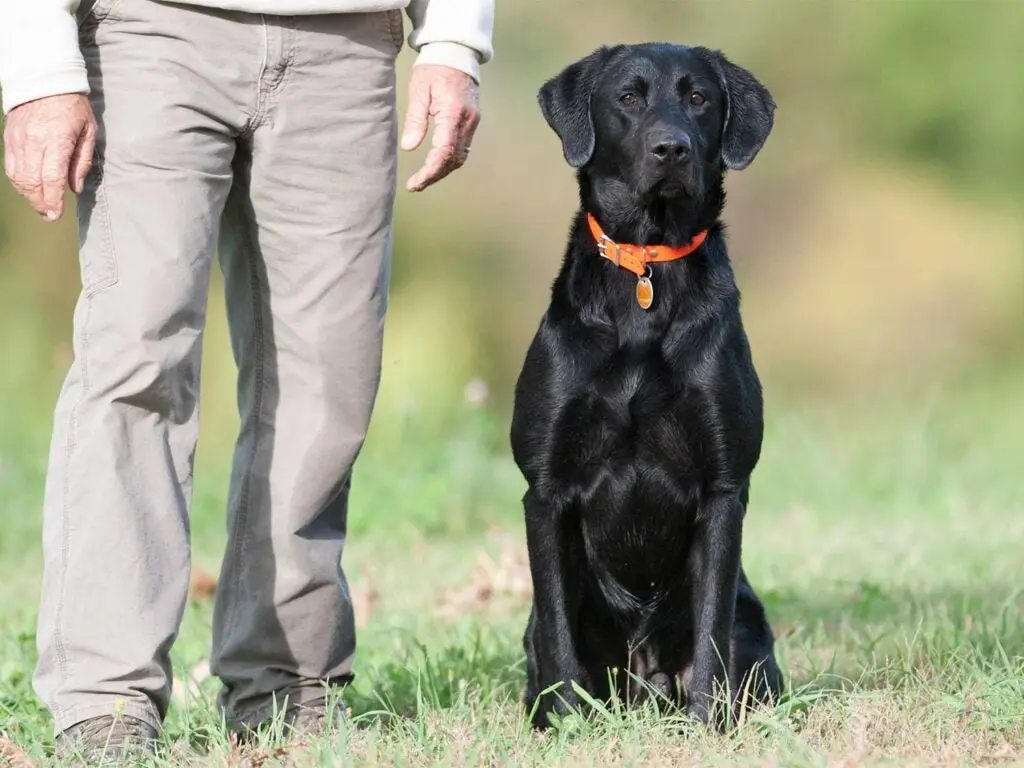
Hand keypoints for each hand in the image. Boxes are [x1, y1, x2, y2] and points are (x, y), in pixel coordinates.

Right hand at [3, 93, 96, 220]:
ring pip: (18, 177)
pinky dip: (18, 181)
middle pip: (32, 182)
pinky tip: (28, 188)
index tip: (56, 214)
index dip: (53, 200)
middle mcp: (34, 142)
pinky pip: (10, 166)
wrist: (44, 79)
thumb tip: (75, 188)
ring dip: (28, 195)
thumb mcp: (88, 131)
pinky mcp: (9, 138)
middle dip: (40, 202)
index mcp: (57, 140)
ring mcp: (18, 140)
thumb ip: (82, 161)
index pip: (52, 178)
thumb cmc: (72, 106)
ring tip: (40, 204)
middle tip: (49, 214)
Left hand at [400, 65, 479, 191]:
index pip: (443, 152)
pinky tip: (436, 163)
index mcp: (453, 114)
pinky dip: (450, 160)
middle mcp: (467, 122)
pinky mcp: (472, 122)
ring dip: (443, 170)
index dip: (429, 171)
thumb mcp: (419, 90)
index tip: (415, 183)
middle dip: (435, 175)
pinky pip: (463, 149)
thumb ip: (415, 119)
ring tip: (424, 178)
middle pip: (453, 160)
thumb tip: (409, 148)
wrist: (456, 54)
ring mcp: (472, 123)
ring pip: (460, 157)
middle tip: (416, 185)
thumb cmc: (434, 69)